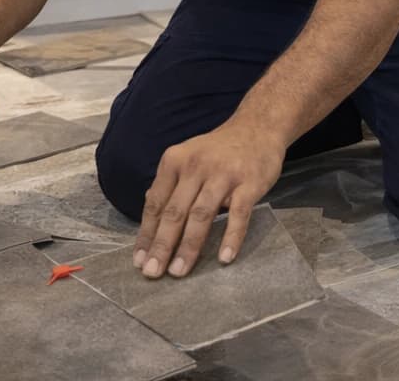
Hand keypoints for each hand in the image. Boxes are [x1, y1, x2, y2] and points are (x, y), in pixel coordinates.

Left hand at [132, 119, 285, 278]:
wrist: (258, 126)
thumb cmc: (219, 150)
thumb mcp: (188, 157)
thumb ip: (170, 183)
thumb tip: (148, 208)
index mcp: (175, 161)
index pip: (155, 203)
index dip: (146, 234)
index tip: (139, 260)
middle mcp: (195, 166)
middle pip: (174, 212)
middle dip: (162, 245)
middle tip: (152, 273)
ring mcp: (223, 174)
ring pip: (201, 215)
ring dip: (188, 246)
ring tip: (179, 271)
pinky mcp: (249, 182)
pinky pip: (239, 214)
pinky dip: (231, 237)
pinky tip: (223, 258)